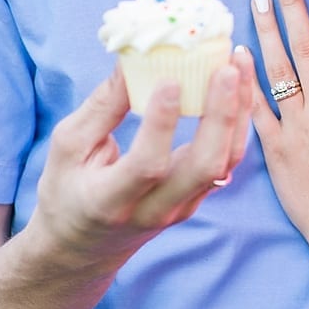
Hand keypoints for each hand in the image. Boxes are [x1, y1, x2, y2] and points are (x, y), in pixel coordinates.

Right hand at [32, 62, 253, 272]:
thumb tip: (130, 60)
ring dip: (240, 111)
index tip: (170, 82)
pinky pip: (229, 158)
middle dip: (222, 115)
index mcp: (111, 200)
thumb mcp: (67, 149)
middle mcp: (154, 208)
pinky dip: (238, 120)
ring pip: (226, 161)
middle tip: (228, 68)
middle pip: (204, 166)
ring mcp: (183, 206)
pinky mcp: (199, 197)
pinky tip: (240, 84)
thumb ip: (100, 108)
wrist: (84, 248)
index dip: (161, 125)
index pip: (147, 165)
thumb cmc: (67, 190)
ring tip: (241, 63)